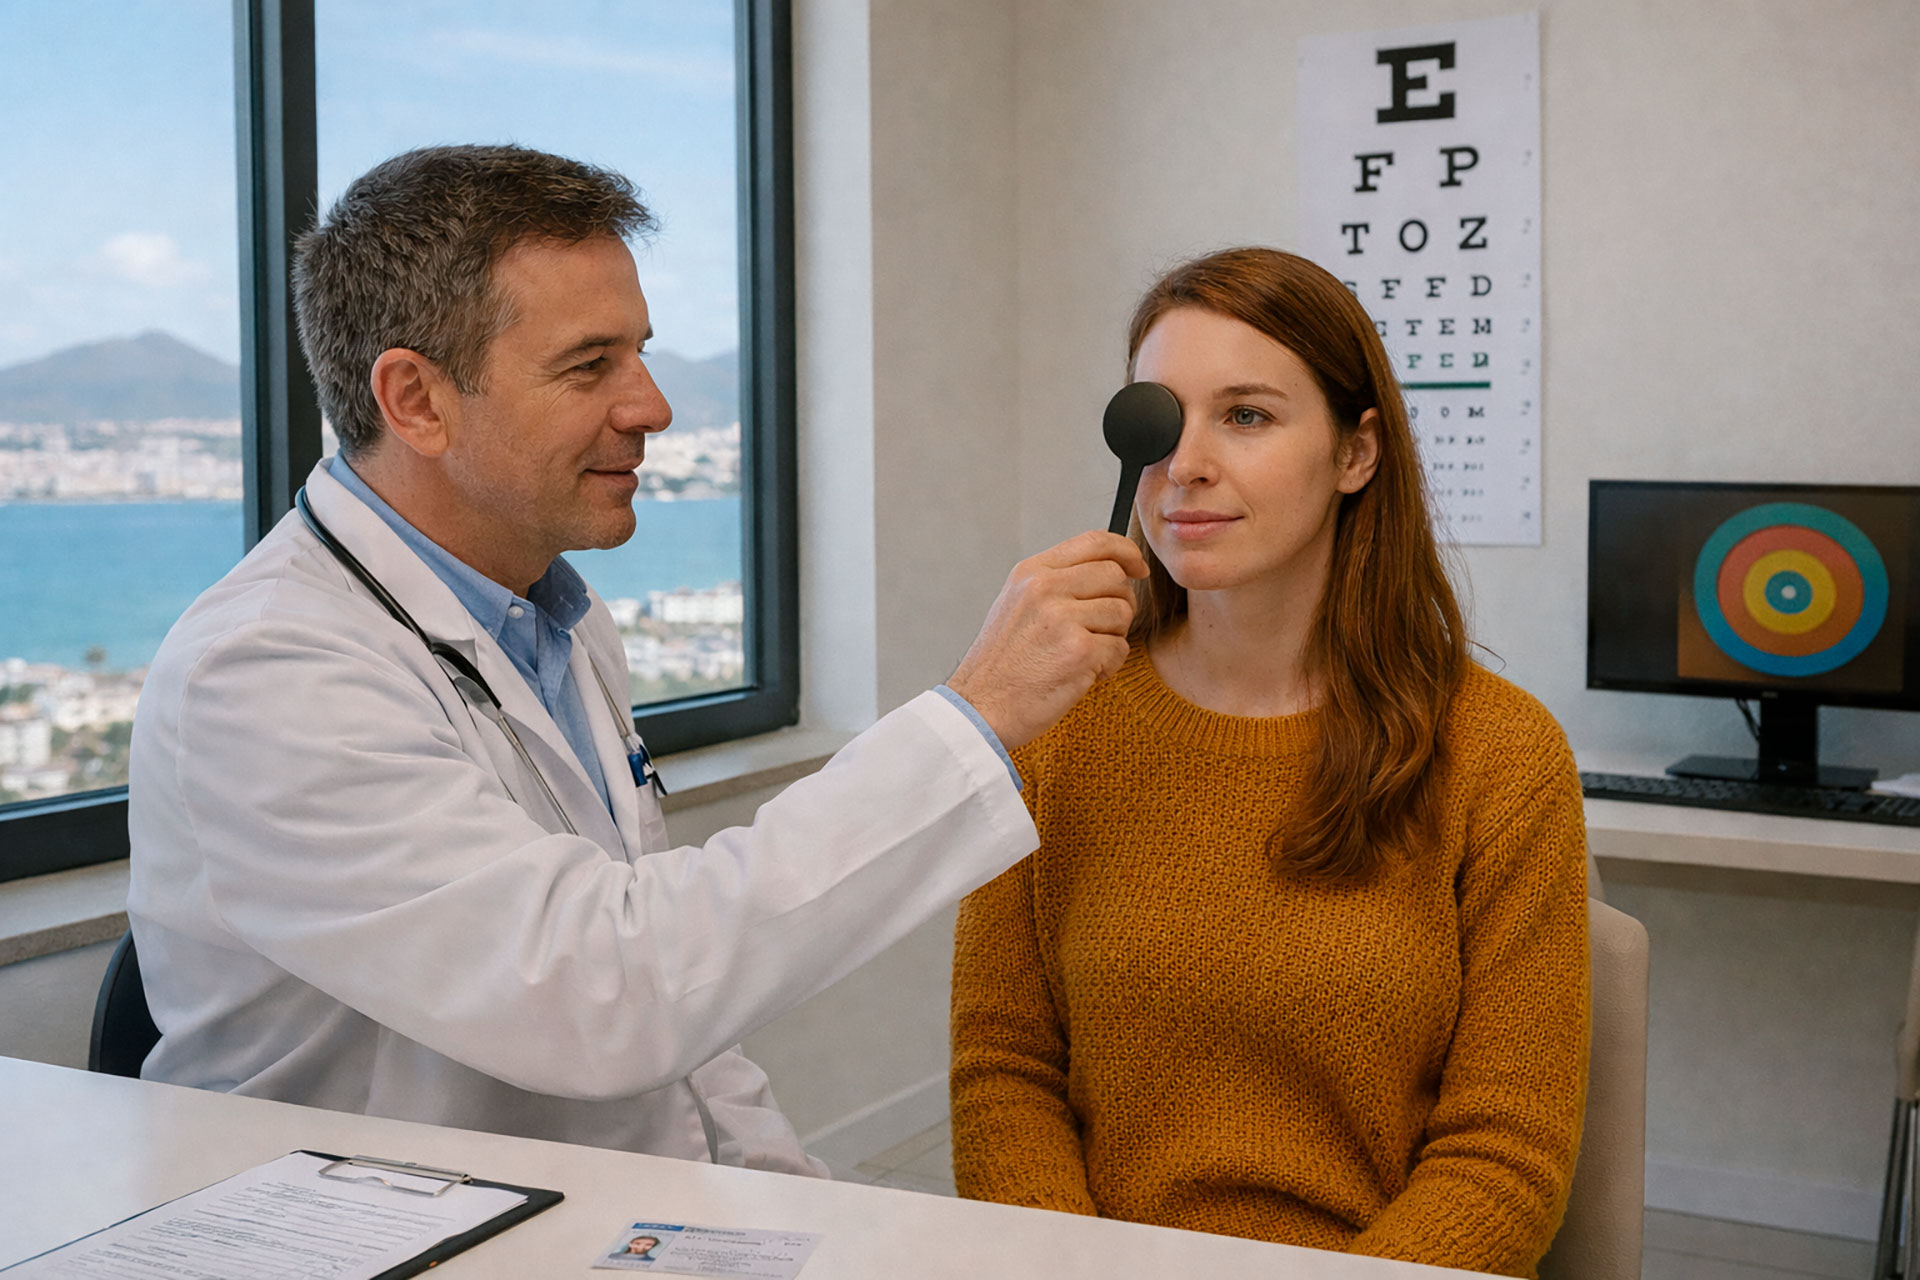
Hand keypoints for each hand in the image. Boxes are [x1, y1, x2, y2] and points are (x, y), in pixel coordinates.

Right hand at [947, 531, 1147, 750]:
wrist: (982, 707)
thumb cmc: (1003, 663)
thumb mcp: (1018, 604)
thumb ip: (1057, 581)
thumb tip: (1111, 568)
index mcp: (1032, 572)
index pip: (1095, 541)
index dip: (1126, 552)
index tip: (1137, 568)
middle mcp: (1045, 588)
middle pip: (1116, 576)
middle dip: (1121, 604)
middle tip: (1103, 629)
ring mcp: (1062, 618)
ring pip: (1122, 613)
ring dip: (1113, 638)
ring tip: (1084, 656)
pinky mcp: (1078, 651)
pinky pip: (1120, 648)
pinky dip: (1108, 666)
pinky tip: (1082, 675)